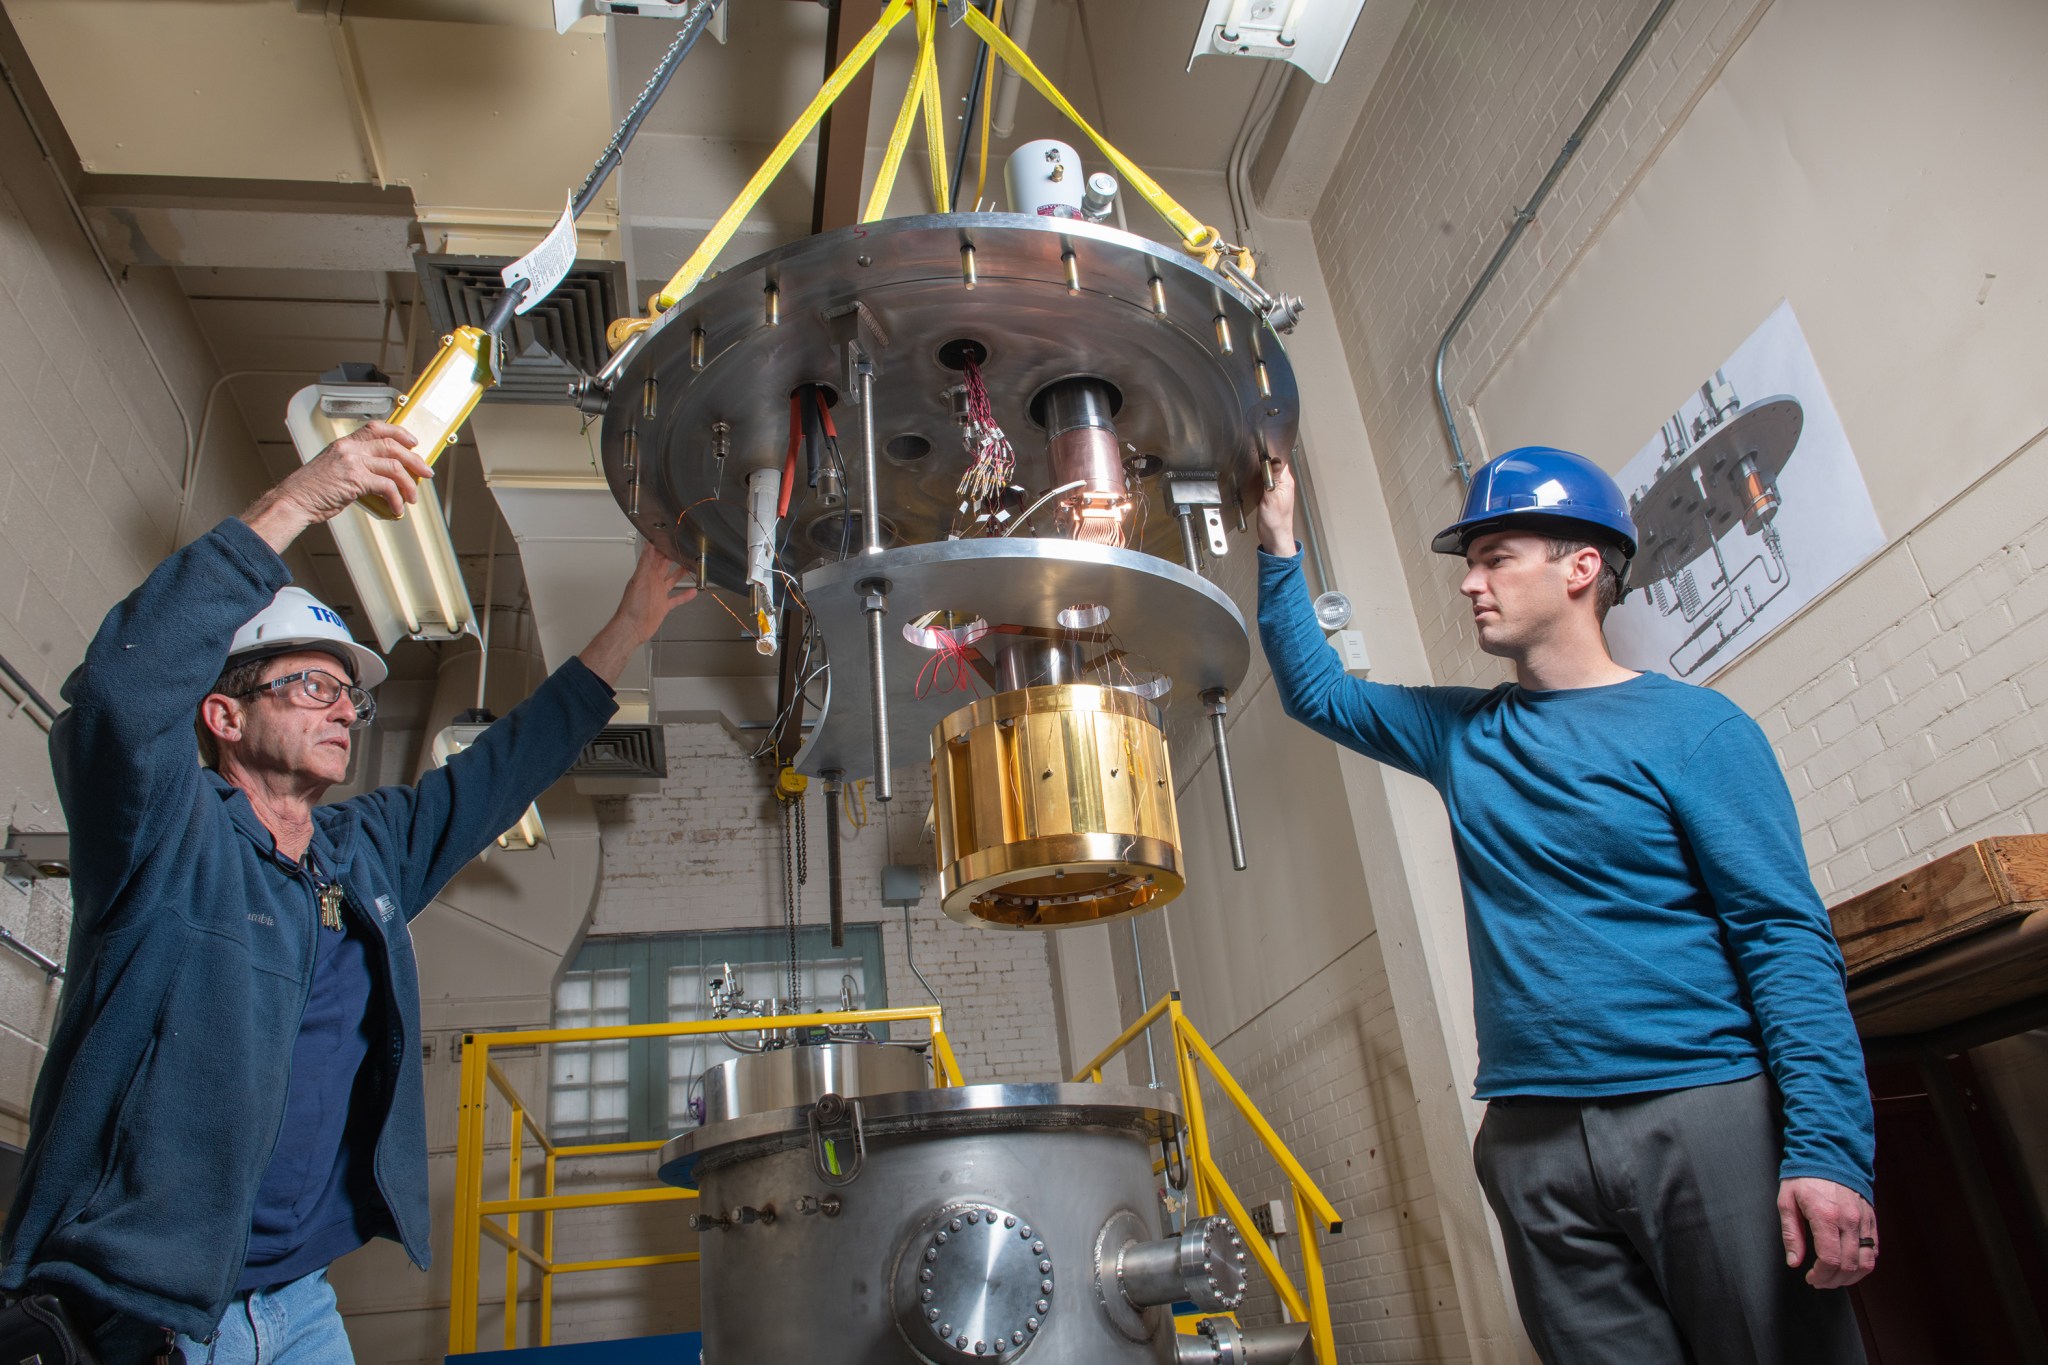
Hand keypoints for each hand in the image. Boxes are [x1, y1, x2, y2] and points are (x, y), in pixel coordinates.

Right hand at [243, 421, 434, 550]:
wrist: (293, 501)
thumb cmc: (311, 490)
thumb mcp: (333, 469)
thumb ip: (354, 466)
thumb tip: (378, 476)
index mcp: (344, 444)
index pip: (376, 427)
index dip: (399, 432)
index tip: (413, 442)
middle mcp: (349, 449)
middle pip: (392, 445)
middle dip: (414, 460)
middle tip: (425, 472)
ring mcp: (352, 463)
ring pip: (394, 466)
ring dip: (408, 484)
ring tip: (411, 496)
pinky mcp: (355, 480)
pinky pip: (387, 487)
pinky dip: (396, 499)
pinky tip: (396, 508)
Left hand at [578, 542, 697, 684]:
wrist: (632, 627)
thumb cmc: (632, 606)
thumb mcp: (639, 580)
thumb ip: (645, 563)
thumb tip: (648, 546)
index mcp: (646, 574)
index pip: (654, 557)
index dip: (661, 548)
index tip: (669, 539)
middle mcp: (652, 582)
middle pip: (664, 566)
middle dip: (672, 557)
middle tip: (682, 549)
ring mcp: (658, 594)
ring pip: (671, 580)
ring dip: (680, 573)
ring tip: (689, 565)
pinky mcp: (663, 606)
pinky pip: (676, 598)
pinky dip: (685, 595)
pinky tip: (692, 592)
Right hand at [1255, 455, 1297, 555]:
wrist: (1274, 537)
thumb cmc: (1276, 522)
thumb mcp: (1273, 498)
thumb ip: (1273, 479)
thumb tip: (1275, 460)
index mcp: (1286, 482)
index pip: (1280, 460)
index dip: (1270, 453)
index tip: (1260, 452)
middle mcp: (1283, 483)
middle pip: (1273, 464)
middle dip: (1262, 461)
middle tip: (1252, 460)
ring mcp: (1276, 488)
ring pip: (1268, 472)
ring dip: (1259, 471)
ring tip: (1251, 470)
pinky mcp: (1269, 494)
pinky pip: (1263, 481)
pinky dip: (1257, 480)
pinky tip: (1253, 483)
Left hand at [1778, 1177, 1877, 1288]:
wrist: (1829, 1154)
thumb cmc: (1804, 1177)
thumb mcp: (1787, 1202)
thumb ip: (1791, 1234)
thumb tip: (1794, 1261)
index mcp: (1826, 1216)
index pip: (1830, 1260)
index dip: (1820, 1276)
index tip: (1811, 1278)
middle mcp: (1849, 1220)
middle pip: (1849, 1266)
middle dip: (1833, 1281)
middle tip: (1820, 1281)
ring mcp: (1863, 1220)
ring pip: (1866, 1263)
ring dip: (1851, 1277)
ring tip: (1834, 1278)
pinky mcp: (1871, 1220)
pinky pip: (1874, 1251)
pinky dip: (1864, 1265)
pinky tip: (1849, 1266)